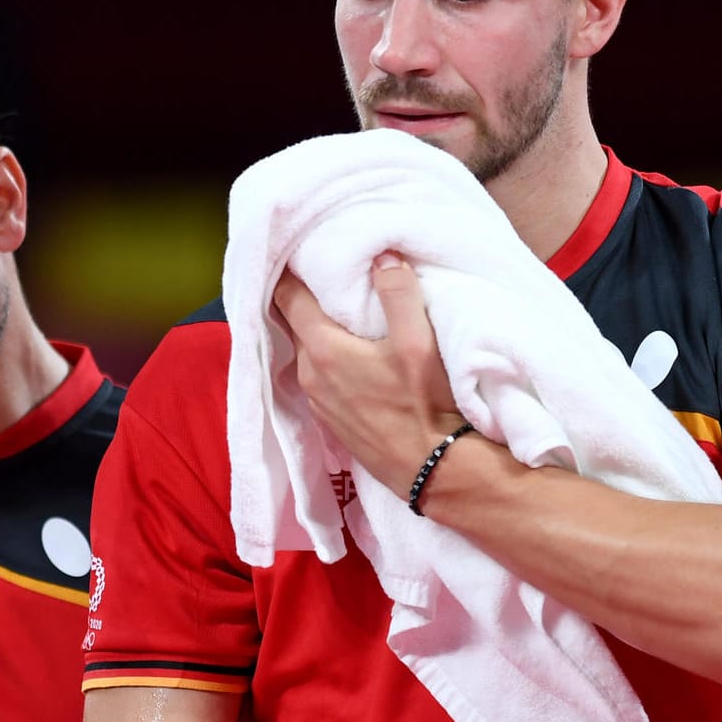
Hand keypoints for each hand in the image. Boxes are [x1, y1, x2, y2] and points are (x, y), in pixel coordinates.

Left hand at [271, 253, 463, 498]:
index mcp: (322, 349)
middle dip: (305, 300)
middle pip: (296, 325)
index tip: (297, 251)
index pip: (287, 298)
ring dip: (317, 333)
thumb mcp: (418, 342)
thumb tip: (383, 256)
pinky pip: (319, 377)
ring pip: (308, 353)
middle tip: (323, 275)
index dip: (290, 272)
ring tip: (339, 313)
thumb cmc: (425, 405)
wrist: (434, 470)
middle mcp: (309, 375)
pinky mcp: (331, 420)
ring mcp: (317, 401)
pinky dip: (327, 360)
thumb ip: (398, 294)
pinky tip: (349, 356)